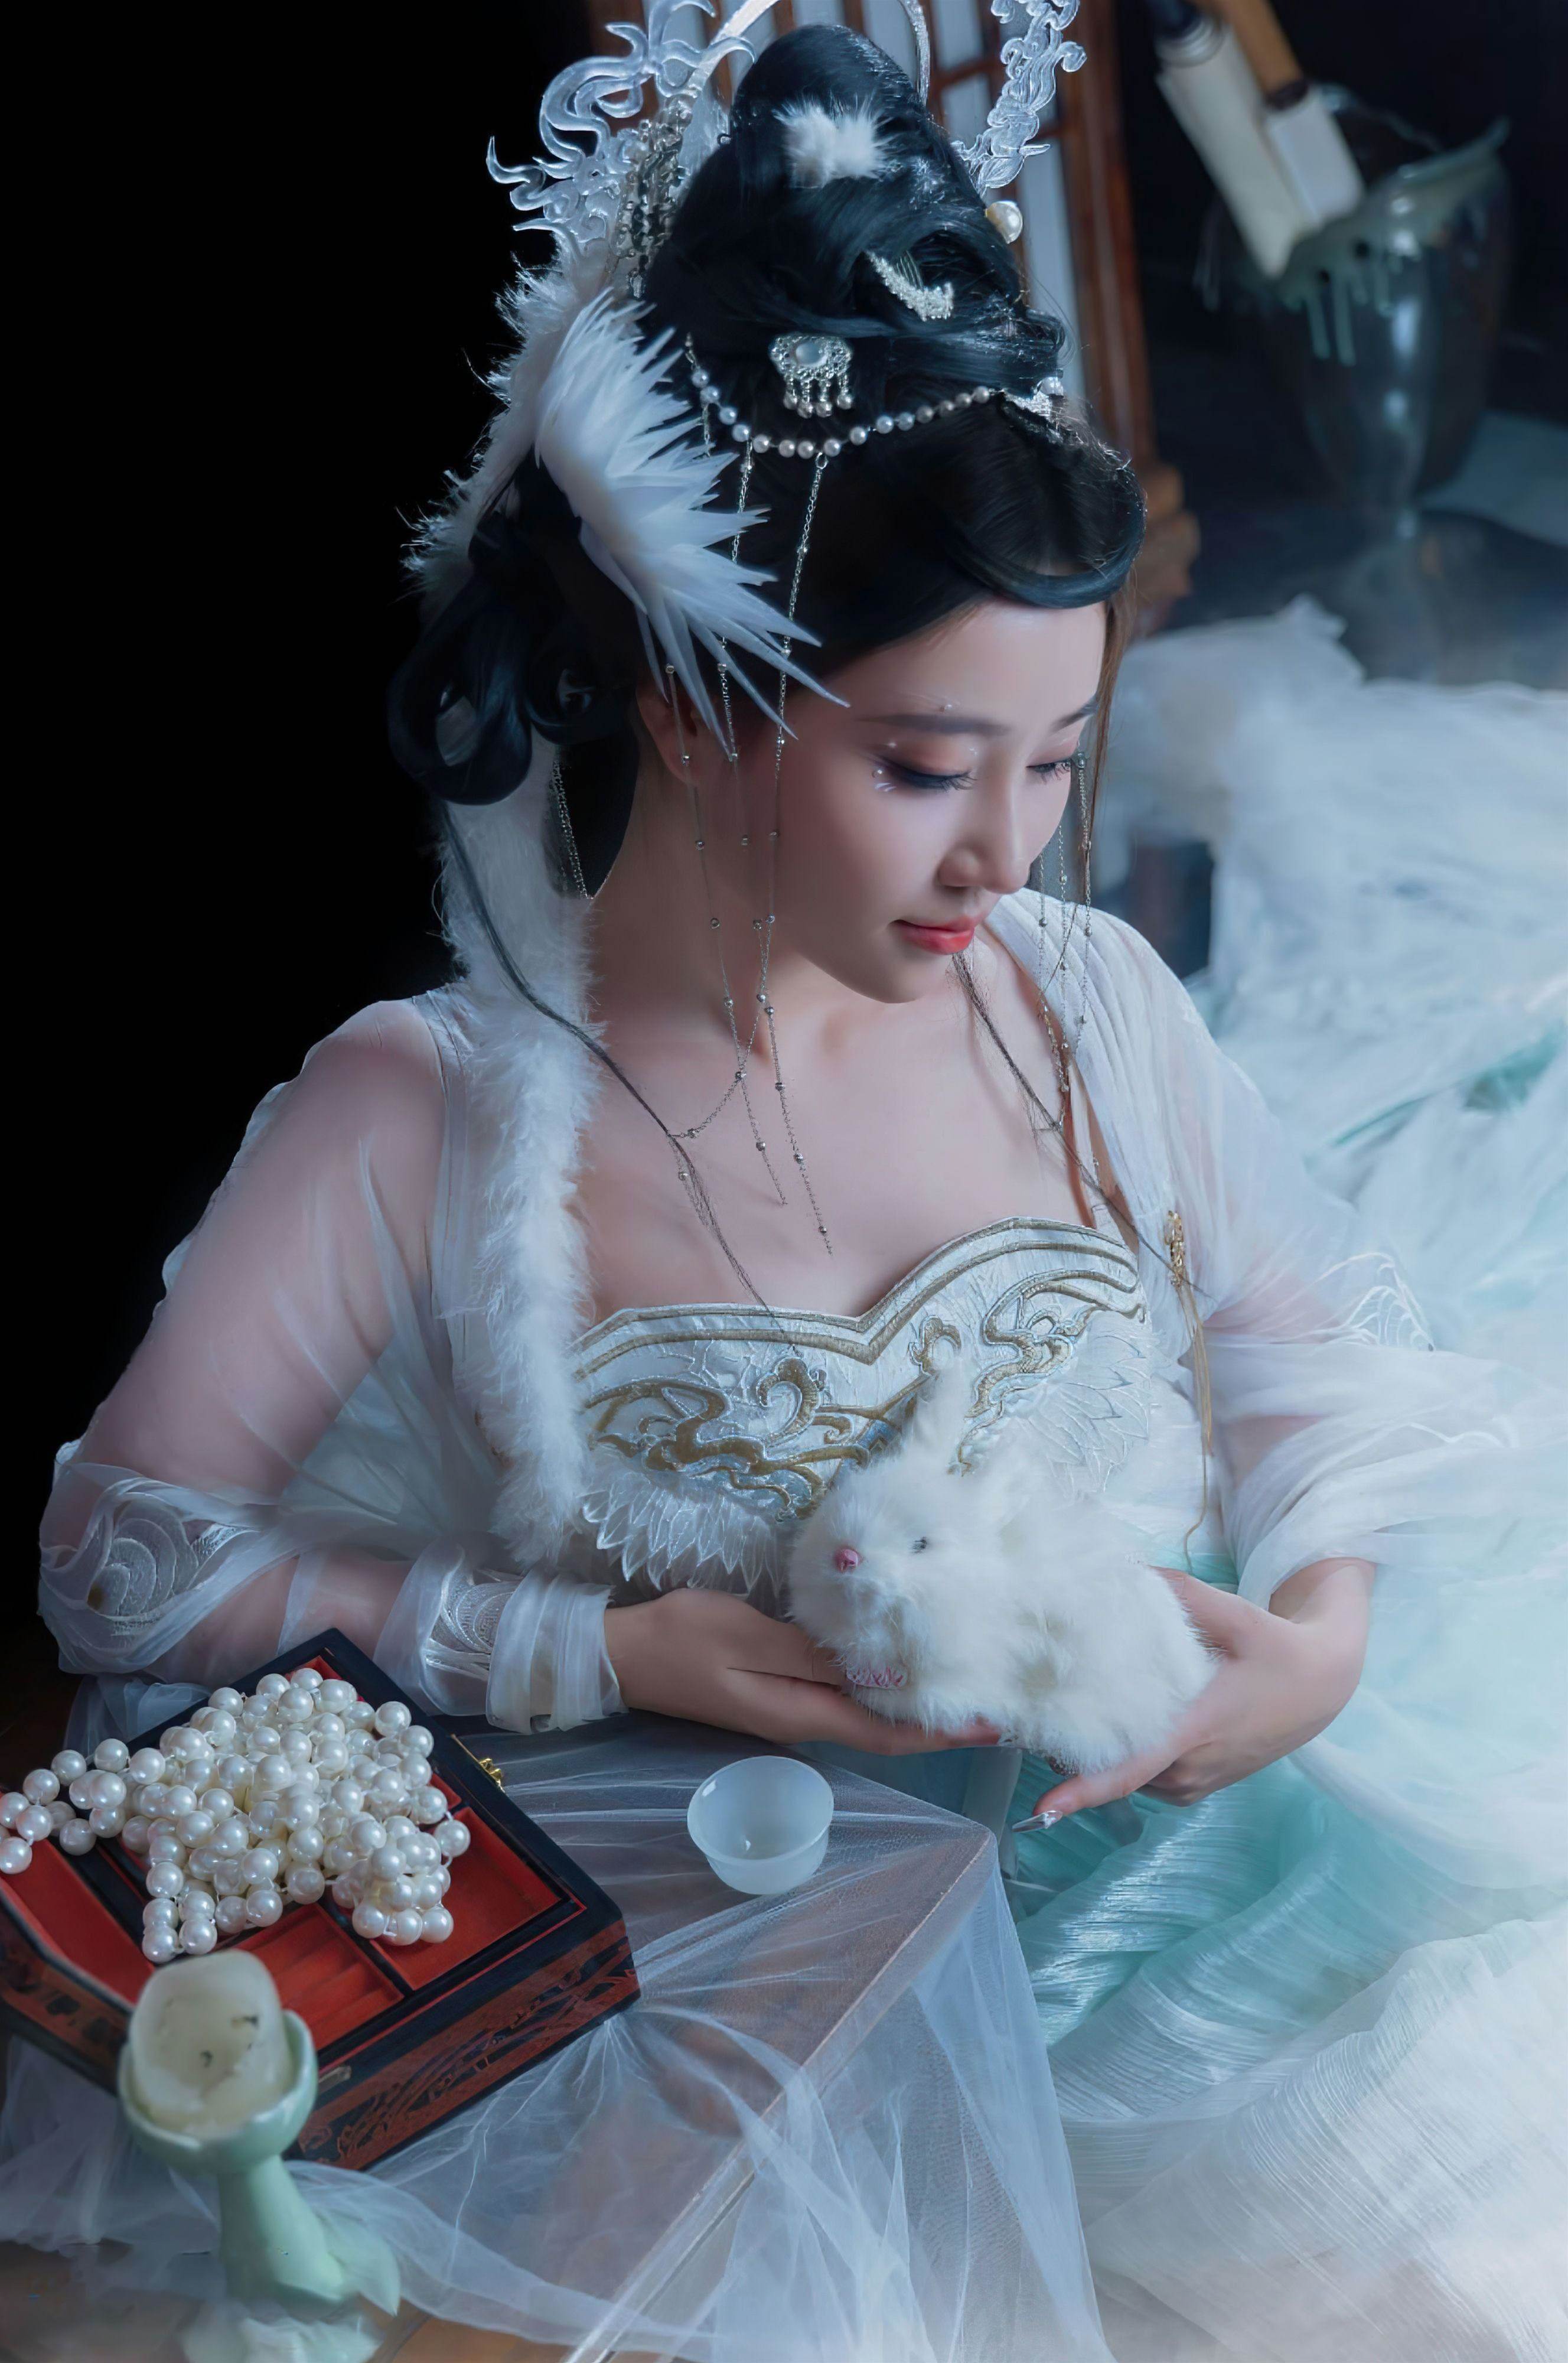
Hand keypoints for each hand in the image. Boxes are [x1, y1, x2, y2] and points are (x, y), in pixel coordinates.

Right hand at [605, 1589, 1003, 1754]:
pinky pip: (843, 1690)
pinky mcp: (778, 1686)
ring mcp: (789, 1705)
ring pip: (867, 1708)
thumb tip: (887, 1672)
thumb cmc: (682, 1638)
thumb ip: (816, 1654)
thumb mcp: (750, 1638)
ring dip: (915, 1698)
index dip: (944, 1731)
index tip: (994, 1722)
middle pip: (886, 1726)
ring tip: (963, 1672)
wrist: (620, 1651)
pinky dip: (880, 1679)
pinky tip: (897, 1656)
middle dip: (941, 1716)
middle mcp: (804, 1718)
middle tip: (995, 1693)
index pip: (889, 1733)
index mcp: (802, 1714)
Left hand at [1023, 1566, 1368, 1823]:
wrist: (1323, 1686)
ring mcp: (1194, 1784)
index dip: (1082, 1791)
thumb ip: (1179, 1594)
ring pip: (1130, 1774)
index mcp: (1196, 1730)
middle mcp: (1190, 1768)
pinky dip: (1132, 1756)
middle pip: (1115, 1768)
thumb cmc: (1278, 1649)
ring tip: (1081, 1708)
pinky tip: (1127, 1721)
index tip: (1040, 1810)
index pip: (1130, 1769)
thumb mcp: (1236, 1614)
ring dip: (1105, 1751)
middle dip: (1074, 1748)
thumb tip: (1125, 1572)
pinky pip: (1148, 1777)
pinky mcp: (1197, 1788)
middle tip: (1039, 1710)